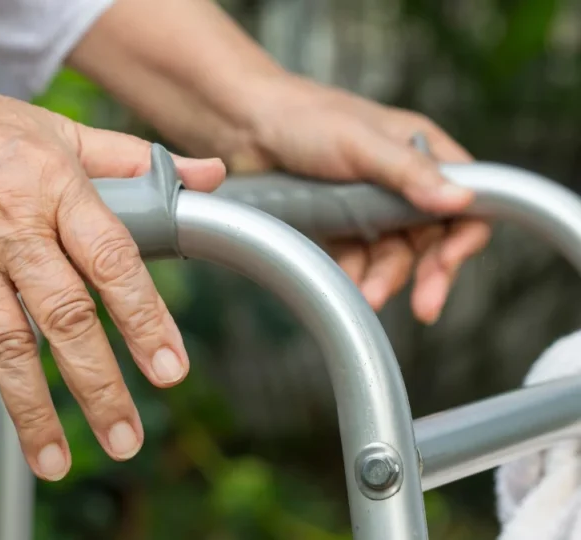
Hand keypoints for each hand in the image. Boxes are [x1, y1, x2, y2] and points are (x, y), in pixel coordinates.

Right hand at [0, 72, 225, 479]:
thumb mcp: (55, 129)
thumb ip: (131, 160)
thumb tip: (209, 176)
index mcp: (53, 185)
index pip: (112, 260)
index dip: (146, 319)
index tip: (170, 371)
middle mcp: (8, 222)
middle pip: (64, 316)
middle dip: (99, 386)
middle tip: (124, 439)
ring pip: (3, 342)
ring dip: (32, 409)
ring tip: (55, 461)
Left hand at [67, 0, 487, 323]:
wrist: (241, 127)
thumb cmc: (302, 118)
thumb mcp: (359, 143)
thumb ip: (407, 173)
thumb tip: (459, 199)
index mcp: (421, 150)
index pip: (467, 199)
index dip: (464, 234)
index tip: (449, 262)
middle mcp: (401, 181)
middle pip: (432, 238)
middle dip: (428, 273)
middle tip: (425, 306)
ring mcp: (370, 207)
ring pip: (394, 256)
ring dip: (386, 280)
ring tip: (369, 297)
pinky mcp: (339, 228)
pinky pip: (358, 262)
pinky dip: (356, 279)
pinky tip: (350, 292)